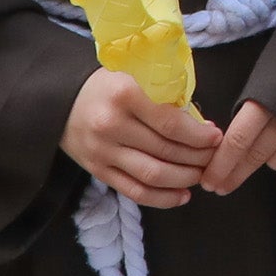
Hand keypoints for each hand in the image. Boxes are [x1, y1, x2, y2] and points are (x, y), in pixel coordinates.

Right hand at [64, 65, 215, 210]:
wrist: (59, 101)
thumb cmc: (108, 86)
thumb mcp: (135, 77)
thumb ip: (164, 97)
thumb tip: (202, 126)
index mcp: (124, 94)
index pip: (170, 122)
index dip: (198, 135)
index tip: (216, 138)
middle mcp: (111, 124)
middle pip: (165, 151)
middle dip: (197, 158)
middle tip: (213, 158)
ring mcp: (103, 151)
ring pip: (152, 175)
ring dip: (183, 179)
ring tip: (200, 175)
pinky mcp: (98, 171)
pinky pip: (134, 191)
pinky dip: (162, 198)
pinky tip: (182, 195)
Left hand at [200, 100, 275, 194]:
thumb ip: (259, 93)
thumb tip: (237, 121)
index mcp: (269, 96)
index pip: (237, 140)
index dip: (221, 164)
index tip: (209, 180)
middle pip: (253, 156)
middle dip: (233, 173)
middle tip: (218, 186)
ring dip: (267, 161)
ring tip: (265, 153)